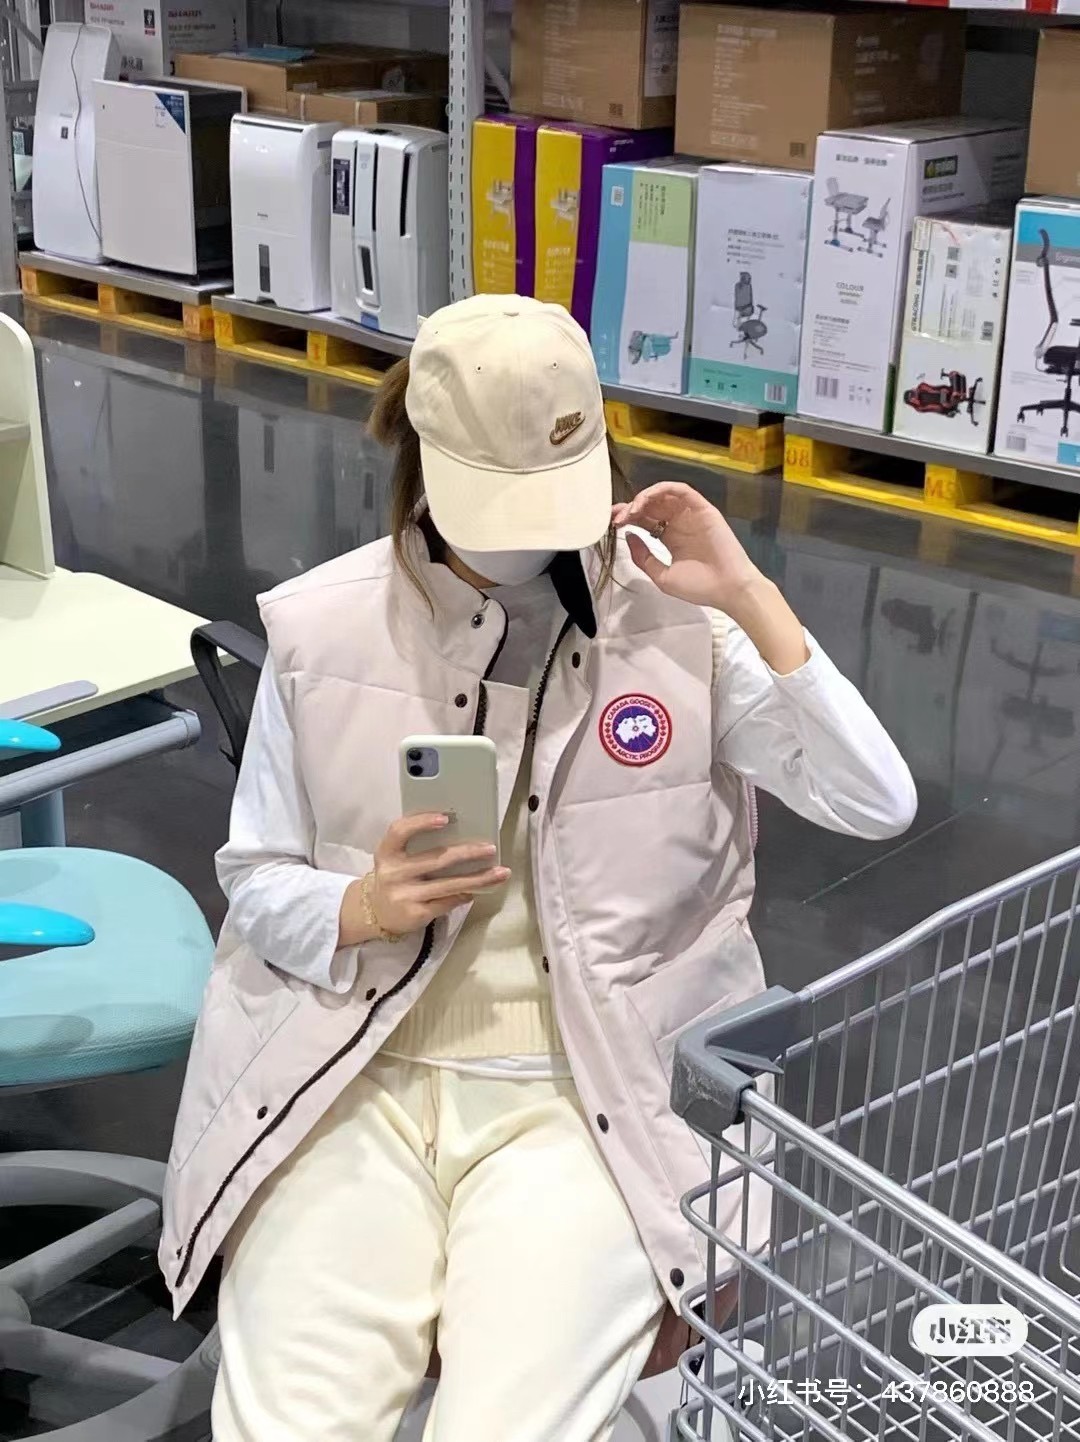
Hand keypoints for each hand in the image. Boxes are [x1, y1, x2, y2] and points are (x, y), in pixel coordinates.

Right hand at [339, 814, 508, 945]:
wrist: (373, 913)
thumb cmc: (394, 877)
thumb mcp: (396, 858)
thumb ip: (416, 846)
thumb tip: (461, 833)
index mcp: (386, 852)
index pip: (399, 831)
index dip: (421, 822)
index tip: (445, 818)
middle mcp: (393, 873)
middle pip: (436, 859)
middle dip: (467, 853)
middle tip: (490, 848)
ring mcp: (404, 895)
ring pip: (448, 885)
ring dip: (478, 879)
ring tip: (501, 873)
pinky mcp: (415, 914)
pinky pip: (447, 902)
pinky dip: (465, 895)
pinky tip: (477, 890)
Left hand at [612, 482, 808, 675]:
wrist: (728, 589)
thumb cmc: (700, 587)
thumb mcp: (662, 576)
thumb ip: (643, 558)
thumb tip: (628, 536)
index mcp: (669, 538)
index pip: (644, 521)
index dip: (627, 518)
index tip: (612, 523)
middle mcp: (679, 523)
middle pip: (650, 506)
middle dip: (630, 508)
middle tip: (617, 517)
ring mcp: (691, 515)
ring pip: (663, 495)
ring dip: (644, 498)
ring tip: (631, 510)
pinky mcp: (702, 509)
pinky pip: (681, 491)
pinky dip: (662, 489)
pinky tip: (647, 499)